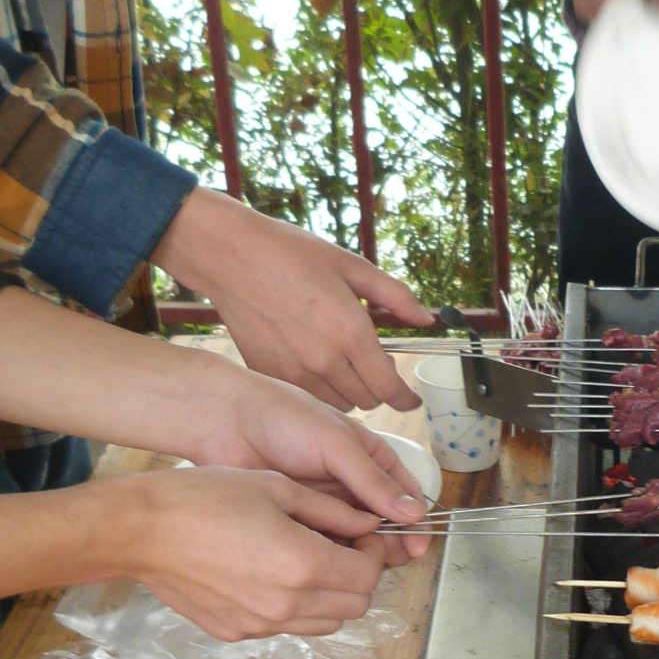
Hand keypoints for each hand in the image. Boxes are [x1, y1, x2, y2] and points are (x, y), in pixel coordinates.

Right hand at [123, 468, 387, 639]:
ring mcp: (261, 625)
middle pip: (355, 606)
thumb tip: (368, 522)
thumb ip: (331, 510)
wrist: (141, 531)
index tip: (361, 535)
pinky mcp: (237, 633)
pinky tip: (271, 574)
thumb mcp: (276, 487)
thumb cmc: (204, 498)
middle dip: (358, 576)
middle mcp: (287, 605)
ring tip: (307, 560)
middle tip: (340, 547)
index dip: (374, 554)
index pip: (368, 576)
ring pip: (324, 623)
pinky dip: (294, 607)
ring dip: (330, 596)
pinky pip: (286, 627)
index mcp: (304, 565)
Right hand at [154, 190, 434, 413]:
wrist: (231, 257)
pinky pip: (307, 397)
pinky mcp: (270, 374)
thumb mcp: (352, 266)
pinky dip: (319, 388)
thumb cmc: (291, 254)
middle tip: (373, 363)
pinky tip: (314, 361)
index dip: (406, 399)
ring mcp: (294, 372)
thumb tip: (426, 319)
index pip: (388, 388)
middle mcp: (324, 360)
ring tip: (343, 362)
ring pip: (338, 404)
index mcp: (350, 332)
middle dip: (378, 388)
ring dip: (349, 391)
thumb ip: (395, 296)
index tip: (411, 400)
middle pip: (367, 401)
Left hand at [178, 362, 431, 560]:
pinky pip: (323, 544)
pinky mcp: (300, 521)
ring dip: (362, 554)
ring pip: (355, 538)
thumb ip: (372, 480)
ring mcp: (327, 505)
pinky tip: (331, 566)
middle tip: (390, 562)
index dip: (415, 523)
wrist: (228, 421)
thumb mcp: (337, 445)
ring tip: (362, 566)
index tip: (418, 547)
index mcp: (371, 459)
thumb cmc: (285, 418)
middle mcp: (352, 484)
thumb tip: (414, 513)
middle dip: (392, 543)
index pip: (405, 496)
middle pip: (384, 523)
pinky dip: (331, 556)